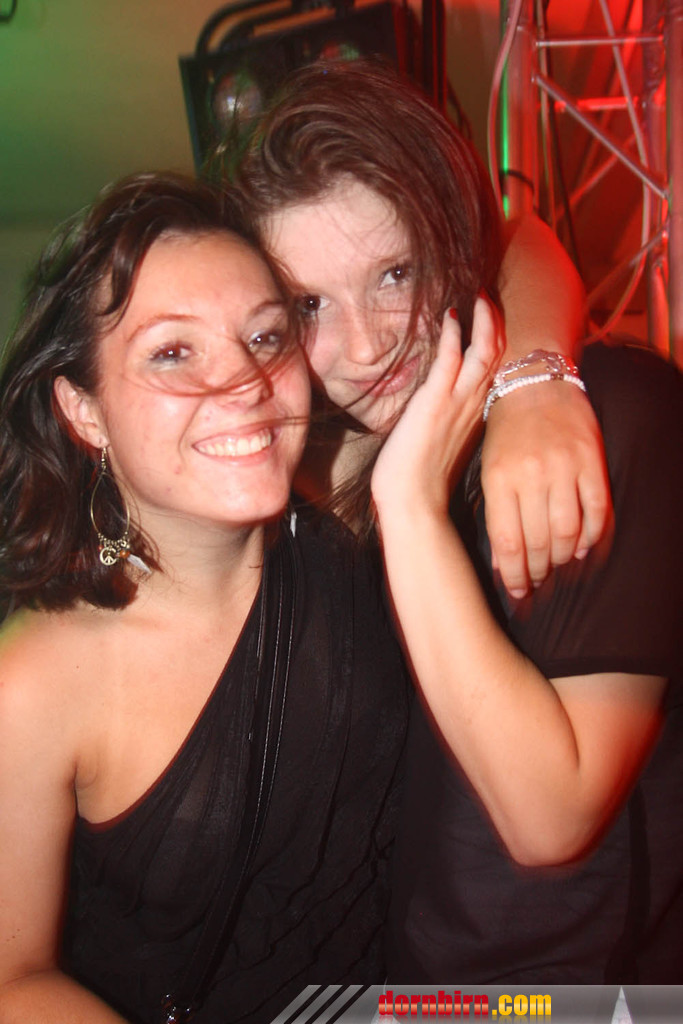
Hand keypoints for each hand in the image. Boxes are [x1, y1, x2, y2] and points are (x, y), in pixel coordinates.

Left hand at [372, 298, 501, 518]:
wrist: (414, 505)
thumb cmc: (420, 483)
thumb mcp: (439, 447)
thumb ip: (445, 426)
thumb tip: (436, 416)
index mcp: (475, 418)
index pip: (493, 373)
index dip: (495, 346)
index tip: (492, 326)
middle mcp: (473, 408)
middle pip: (497, 356)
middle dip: (496, 325)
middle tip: (490, 300)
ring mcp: (457, 404)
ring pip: (483, 352)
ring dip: (483, 322)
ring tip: (480, 298)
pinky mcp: (435, 402)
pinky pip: (451, 358)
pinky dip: (453, 335)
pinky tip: (451, 316)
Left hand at [481, 376, 610, 597]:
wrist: (534, 381)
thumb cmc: (504, 431)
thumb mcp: (488, 469)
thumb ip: (496, 512)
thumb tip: (504, 561)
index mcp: (499, 479)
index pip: (507, 544)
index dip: (514, 576)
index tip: (518, 592)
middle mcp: (531, 476)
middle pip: (538, 544)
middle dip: (537, 573)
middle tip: (537, 584)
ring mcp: (563, 468)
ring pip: (568, 533)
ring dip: (563, 559)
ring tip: (556, 567)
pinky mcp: (590, 461)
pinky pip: (597, 511)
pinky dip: (592, 536)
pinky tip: (581, 548)